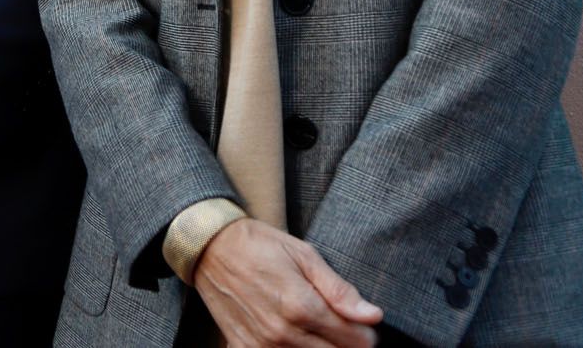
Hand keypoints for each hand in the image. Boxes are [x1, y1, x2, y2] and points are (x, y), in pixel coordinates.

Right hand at [193, 218, 382, 347]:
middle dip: (346, 343)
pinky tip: (292, 336)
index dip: (366, 333)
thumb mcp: (304, 256)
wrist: (210, 247)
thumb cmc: (260, 246)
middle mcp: (282, 332)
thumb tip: (373, 316)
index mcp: (301, 306)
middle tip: (340, 325)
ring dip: (320, 347)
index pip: (355, 340)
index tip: (362, 323)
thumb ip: (339, 290)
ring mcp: (262, 345)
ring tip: (316, 329)